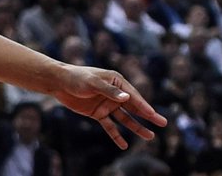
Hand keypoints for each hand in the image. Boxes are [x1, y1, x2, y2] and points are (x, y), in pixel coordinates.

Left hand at [50, 65, 166, 148]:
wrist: (58, 82)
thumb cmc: (76, 77)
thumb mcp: (92, 82)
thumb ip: (109, 91)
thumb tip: (127, 98)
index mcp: (116, 81)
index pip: (133, 96)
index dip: (144, 106)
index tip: (154, 115)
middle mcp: (114, 93)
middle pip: (133, 107)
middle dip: (148, 116)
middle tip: (163, 123)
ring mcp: (107, 104)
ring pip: (125, 118)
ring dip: (136, 127)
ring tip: (150, 137)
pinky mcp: (98, 113)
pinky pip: (110, 126)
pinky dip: (116, 135)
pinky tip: (124, 145)